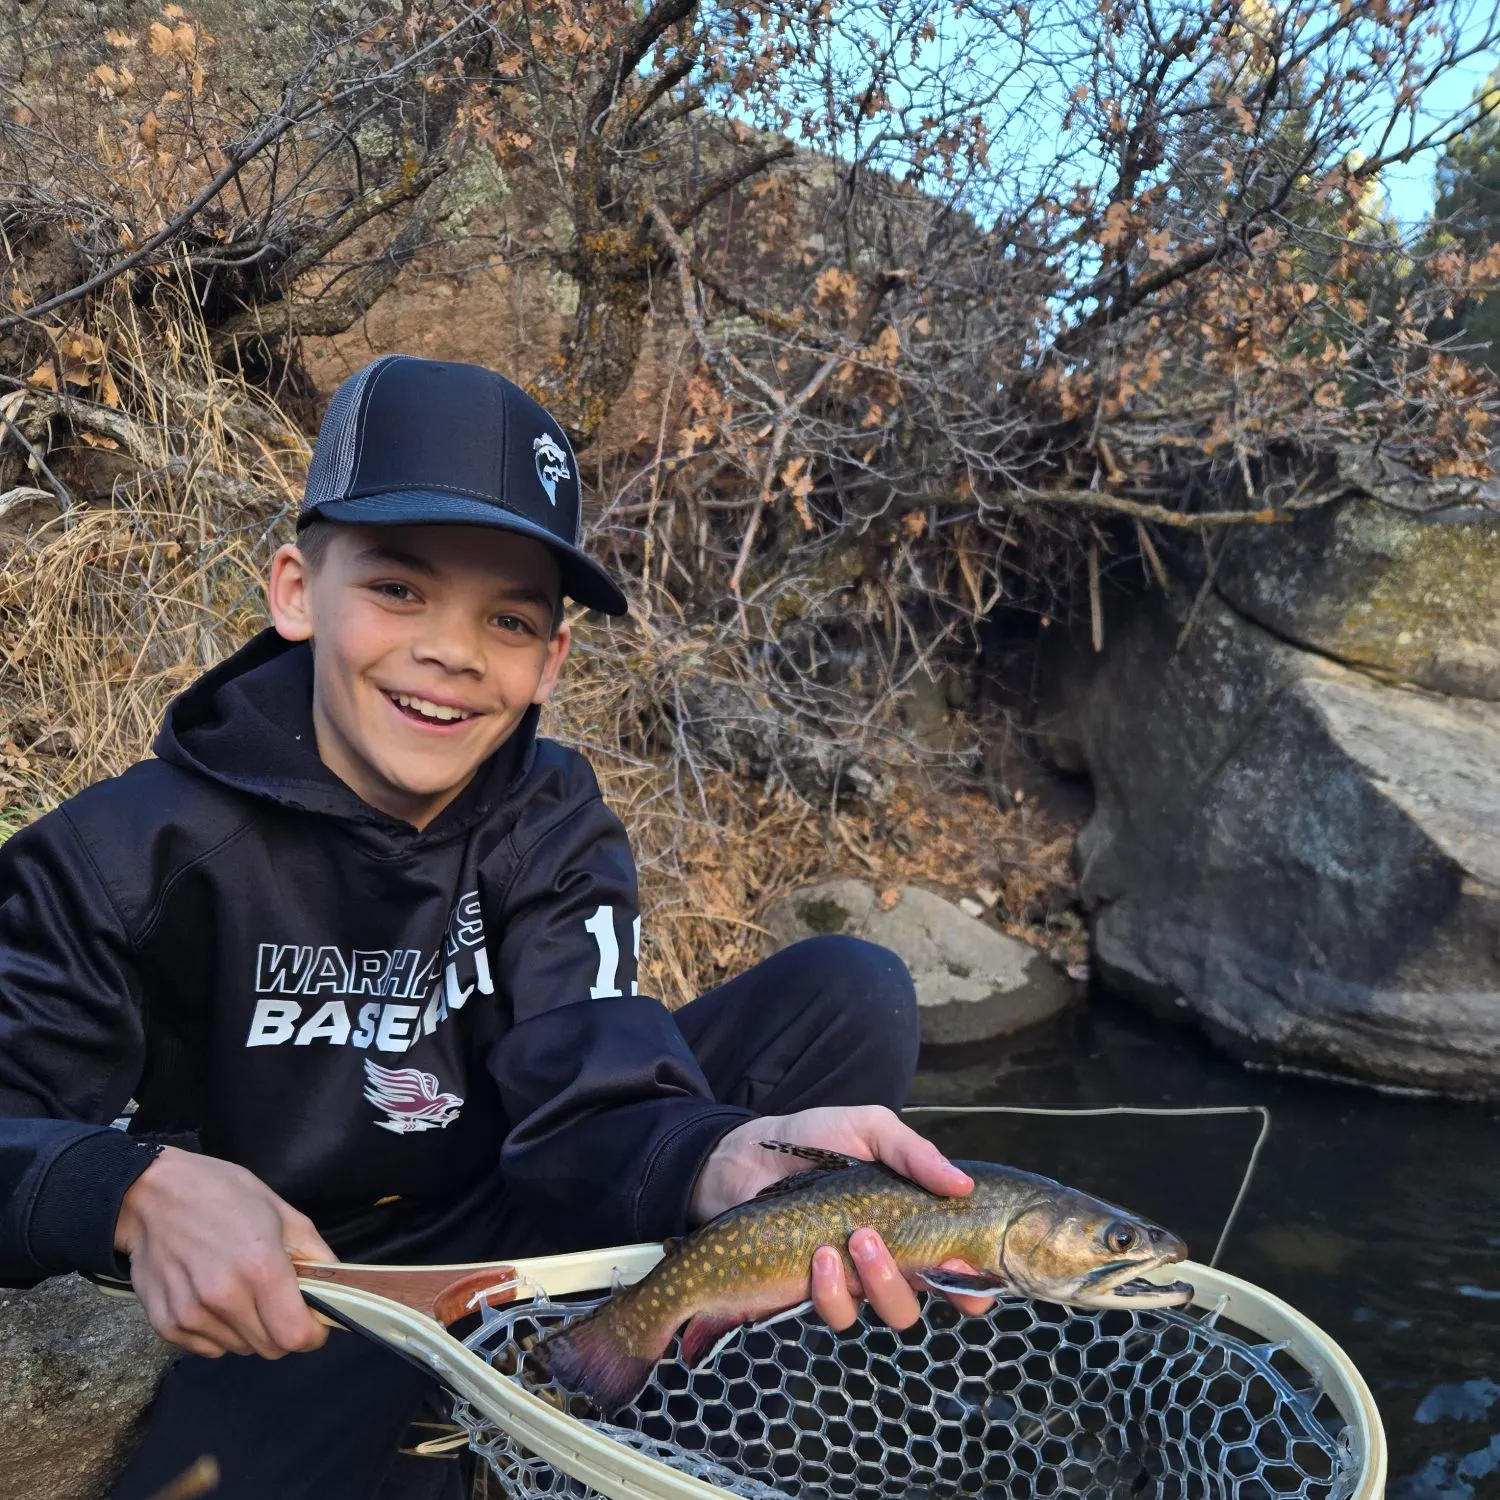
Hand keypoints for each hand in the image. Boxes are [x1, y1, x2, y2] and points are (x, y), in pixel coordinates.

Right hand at [115, 1146, 335, 1359]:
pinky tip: (212, 1297)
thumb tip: (337, 1286)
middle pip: (270, 1348)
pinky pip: (208, 1348)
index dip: (312, 1333)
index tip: (312, 1319)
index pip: (296, 1337)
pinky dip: (218, 1332)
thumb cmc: (221, 1194)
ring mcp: (192, 1315)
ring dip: (249, 1330)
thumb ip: (315, 1254)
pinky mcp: (166, 1325)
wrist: (150, 1194)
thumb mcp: (281, 1211)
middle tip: (276, 1299)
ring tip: (239, 1290)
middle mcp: (225, 1298)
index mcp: (261, 1268)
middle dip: (282, 1330)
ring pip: (239, 1349)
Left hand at [688, 1105, 996, 1329]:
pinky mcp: (814, 1292)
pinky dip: (833, 1291)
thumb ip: (914, 1153)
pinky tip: (819, 1256)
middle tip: (917, 1254)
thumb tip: (964, 1185)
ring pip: (891, 1310)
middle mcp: (890, 1258)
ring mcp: (853, 1279)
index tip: (971, 1269)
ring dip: (882, 1281)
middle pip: (932, 1295)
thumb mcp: (867, 1128)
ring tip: (855, 1239)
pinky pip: (839, 1313)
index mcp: (912, 1221)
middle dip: (931, 1283)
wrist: (746, 1157)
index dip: (975, 1280)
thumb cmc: (814, 1139)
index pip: (959, 1266)